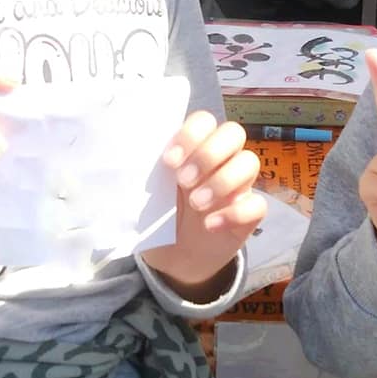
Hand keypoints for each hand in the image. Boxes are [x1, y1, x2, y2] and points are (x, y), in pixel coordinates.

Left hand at [141, 111, 264, 302]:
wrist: (174, 258)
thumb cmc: (160, 214)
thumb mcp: (148, 191)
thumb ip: (143, 170)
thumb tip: (118, 152)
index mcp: (196, 147)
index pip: (205, 120)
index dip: (191, 134)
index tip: (169, 161)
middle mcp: (222, 159)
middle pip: (234, 132)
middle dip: (208, 154)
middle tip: (184, 181)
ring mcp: (239, 185)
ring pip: (250, 162)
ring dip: (221, 181)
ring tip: (196, 204)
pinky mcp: (249, 213)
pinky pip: (258, 204)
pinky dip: (234, 212)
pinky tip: (210, 225)